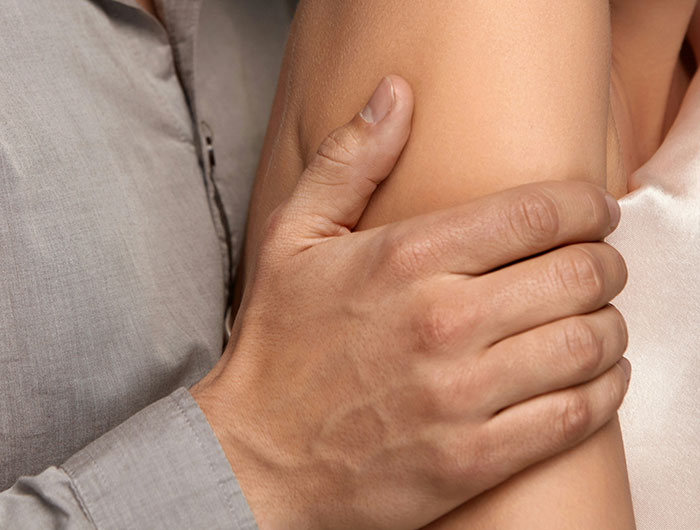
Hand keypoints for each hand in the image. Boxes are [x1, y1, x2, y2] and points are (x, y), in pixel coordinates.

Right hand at [192, 76, 629, 529]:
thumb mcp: (292, 238)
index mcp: (405, 259)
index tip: (594, 210)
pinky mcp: (472, 458)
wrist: (257, 458)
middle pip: (579, 275)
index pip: (538, 214)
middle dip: (606, 263)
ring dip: (609, 325)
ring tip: (598, 317)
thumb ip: (348, 162)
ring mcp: (460, 396)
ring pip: (588, 344)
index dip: (586, 205)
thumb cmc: (278, 345)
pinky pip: (574, 417)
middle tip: (600, 264)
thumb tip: (395, 94)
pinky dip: (602, 391)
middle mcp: (441, 322)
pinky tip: (596, 377)